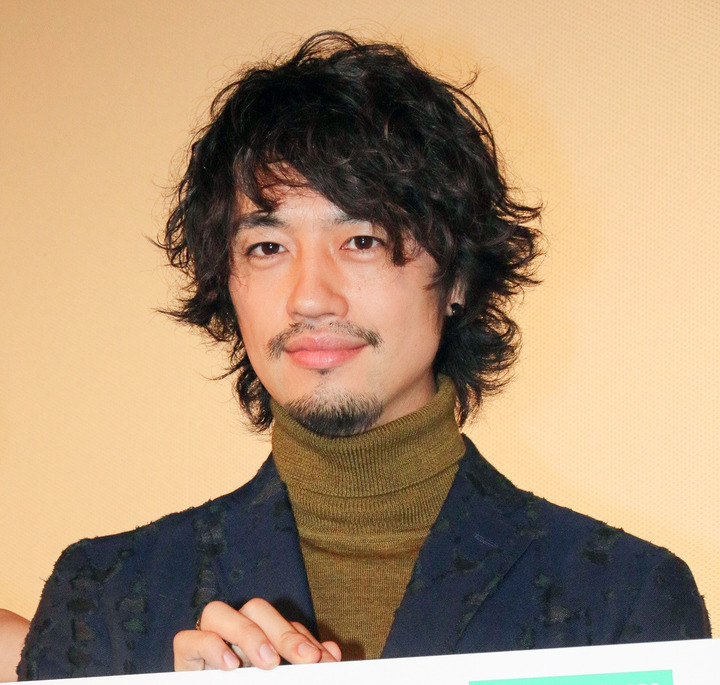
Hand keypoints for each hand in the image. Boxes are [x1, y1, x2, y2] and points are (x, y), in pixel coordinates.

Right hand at [173, 599, 340, 670]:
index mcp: (256, 636)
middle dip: (283, 633)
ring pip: (218, 612)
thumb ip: (302, 666)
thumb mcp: (279, 680)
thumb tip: (332, 651)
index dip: (303, 639)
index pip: (282, 624)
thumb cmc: (246, 684)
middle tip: (307, 661)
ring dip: (247, 632)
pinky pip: (189, 638)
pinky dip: (210, 647)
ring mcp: (205, 639)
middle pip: (255, 609)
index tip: (323, 660)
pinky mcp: (183, 655)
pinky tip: (230, 666)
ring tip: (269, 662)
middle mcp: (231, 632)